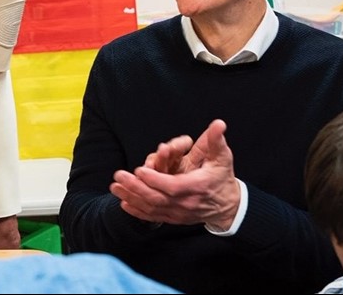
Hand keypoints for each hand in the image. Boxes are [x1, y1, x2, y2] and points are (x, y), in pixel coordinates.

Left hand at [110, 119, 240, 228]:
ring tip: (115, 187)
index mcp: (197, 186)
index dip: (156, 180)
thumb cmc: (222, 178)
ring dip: (131, 198)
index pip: (173, 186)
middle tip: (119, 176)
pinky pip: (153, 217)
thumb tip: (219, 124)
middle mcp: (186, 203)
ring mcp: (179, 213)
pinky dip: (137, 212)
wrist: (228, 206)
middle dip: (136, 188)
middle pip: (157, 198)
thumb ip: (216, 141)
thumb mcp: (222, 158)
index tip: (139, 170)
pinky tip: (124, 203)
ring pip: (152, 208)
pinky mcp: (174, 218)